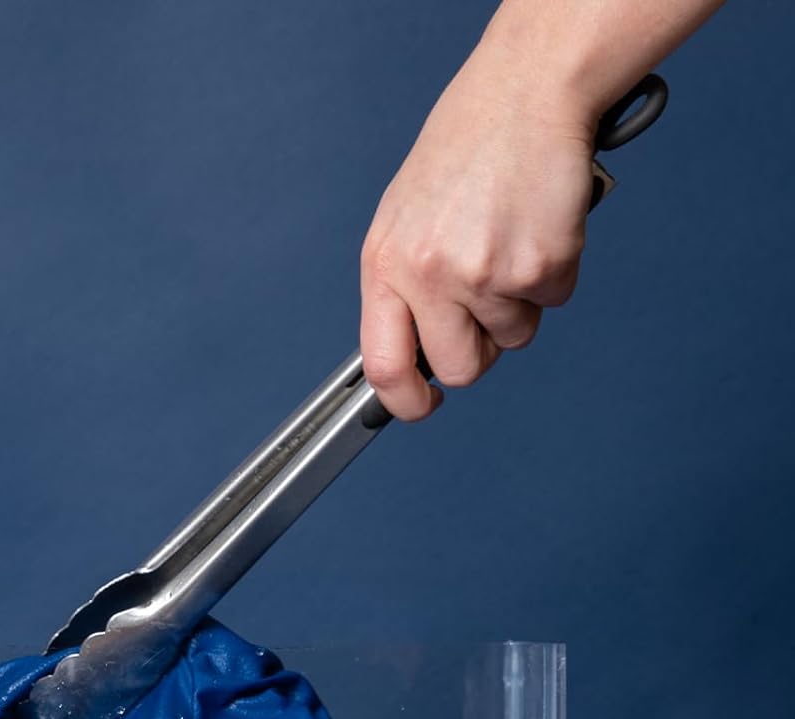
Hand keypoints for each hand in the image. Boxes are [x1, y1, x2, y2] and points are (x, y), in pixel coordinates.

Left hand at [360, 52, 597, 420]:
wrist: (524, 93)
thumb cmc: (466, 154)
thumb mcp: (405, 221)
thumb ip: (402, 289)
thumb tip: (409, 356)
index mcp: (386, 265)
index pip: (382, 366)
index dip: (405, 402)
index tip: (424, 405)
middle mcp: (429, 275)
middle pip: (460, 368)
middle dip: (480, 350)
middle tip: (488, 303)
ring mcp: (484, 273)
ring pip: (513, 337)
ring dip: (520, 302)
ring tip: (510, 240)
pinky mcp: (540, 265)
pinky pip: (553, 301)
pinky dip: (555, 271)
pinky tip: (539, 226)